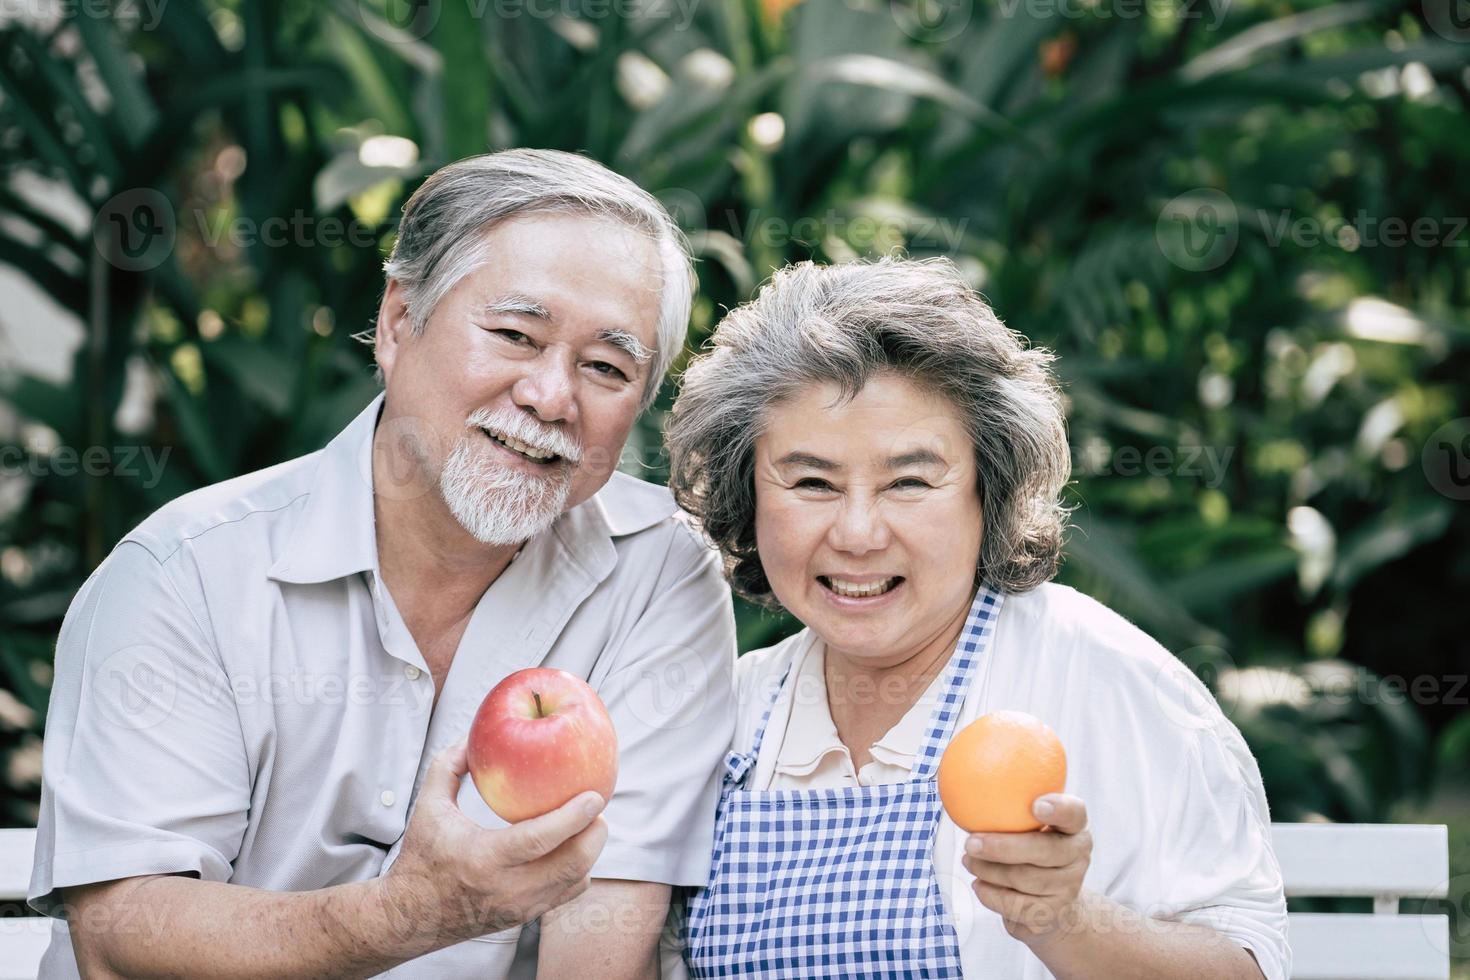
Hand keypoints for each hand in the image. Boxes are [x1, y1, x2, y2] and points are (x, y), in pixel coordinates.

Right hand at [378, 738, 608, 947]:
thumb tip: (473, 736)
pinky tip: (574, 845)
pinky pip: (566, 894)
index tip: (595, 796)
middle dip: (595, 834)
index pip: (540, 840)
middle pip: (571, 865)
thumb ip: (448, 766)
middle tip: (598, 806)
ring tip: (591, 822)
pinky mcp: (525, 917)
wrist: (410, 917)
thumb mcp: (428, 808)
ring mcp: (519, 908)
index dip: (573, 818)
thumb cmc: (421, 857)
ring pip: (575, 881)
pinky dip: (578, 869)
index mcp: (484, 859)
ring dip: (590, 851)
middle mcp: (507, 889)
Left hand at [962, 793, 1091, 945]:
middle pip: (1045, 851)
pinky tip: (978, 883)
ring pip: (1024, 878)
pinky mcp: (1052, 913)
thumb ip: (1011, 808)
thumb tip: (963, 784)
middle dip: (1003, 847)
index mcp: (1074, 828)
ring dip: (988, 870)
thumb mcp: (1030, 828)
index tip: (1035, 805)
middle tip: (971, 843)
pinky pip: (1015, 904)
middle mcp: (1078, 857)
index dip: (1058, 809)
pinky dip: (990, 893)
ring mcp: (1068, 888)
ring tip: (969, 860)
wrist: (1055, 906)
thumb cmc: (1033, 853)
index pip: (1074, 813)